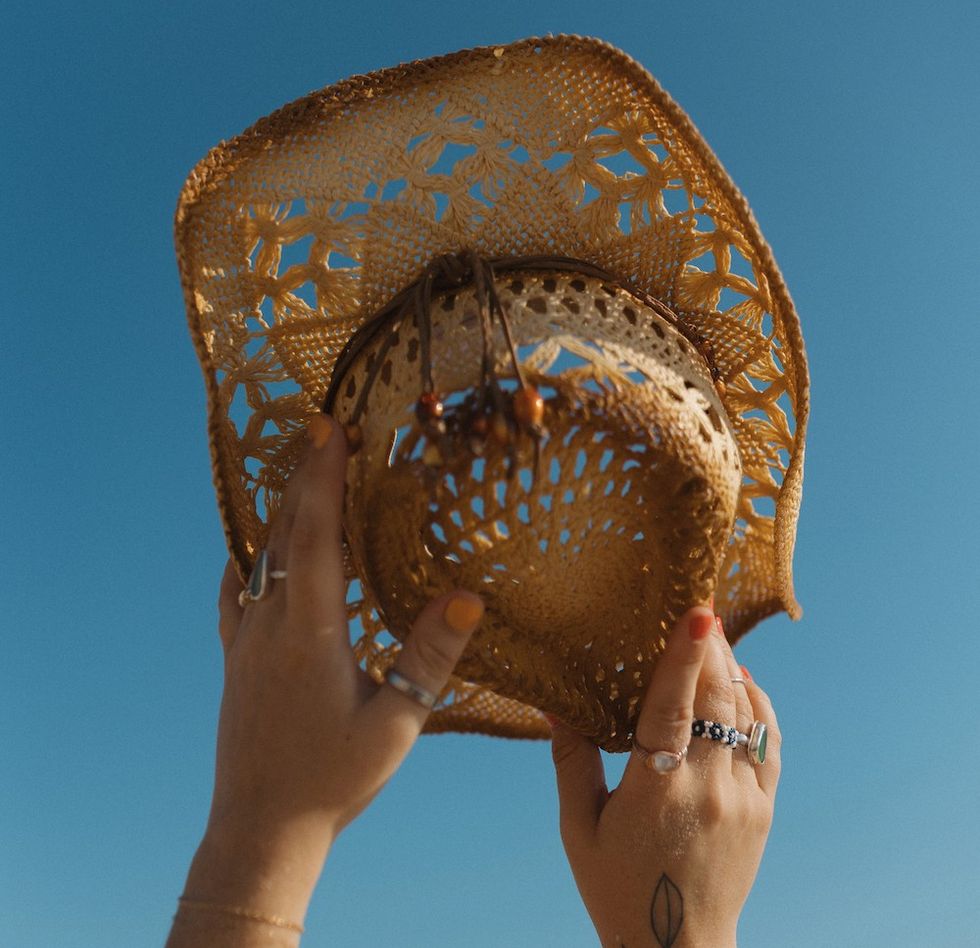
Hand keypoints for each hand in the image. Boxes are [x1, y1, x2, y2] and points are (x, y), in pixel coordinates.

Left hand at [170, 415, 483, 942]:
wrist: (261, 831)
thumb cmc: (336, 778)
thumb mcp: (399, 722)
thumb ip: (430, 655)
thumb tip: (469, 594)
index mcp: (310, 634)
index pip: (316, 537)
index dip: (324, 478)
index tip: (331, 428)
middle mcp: (270, 626)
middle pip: (284, 533)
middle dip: (303, 476)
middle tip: (321, 429)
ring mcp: (245, 641)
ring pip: (261, 558)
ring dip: (281, 512)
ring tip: (299, 475)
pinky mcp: (235, 661)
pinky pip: (238, 594)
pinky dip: (250, 559)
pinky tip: (251, 553)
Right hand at [550, 607, 779, 947]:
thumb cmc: (617, 888)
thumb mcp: (579, 827)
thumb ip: (571, 759)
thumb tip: (555, 700)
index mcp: (657, 791)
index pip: (673, 708)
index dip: (685, 656)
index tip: (697, 612)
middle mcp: (708, 789)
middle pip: (716, 699)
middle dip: (709, 649)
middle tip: (698, 611)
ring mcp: (743, 800)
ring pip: (745, 715)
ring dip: (730, 671)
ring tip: (714, 637)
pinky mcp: (763, 810)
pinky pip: (769, 744)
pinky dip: (757, 706)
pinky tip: (740, 681)